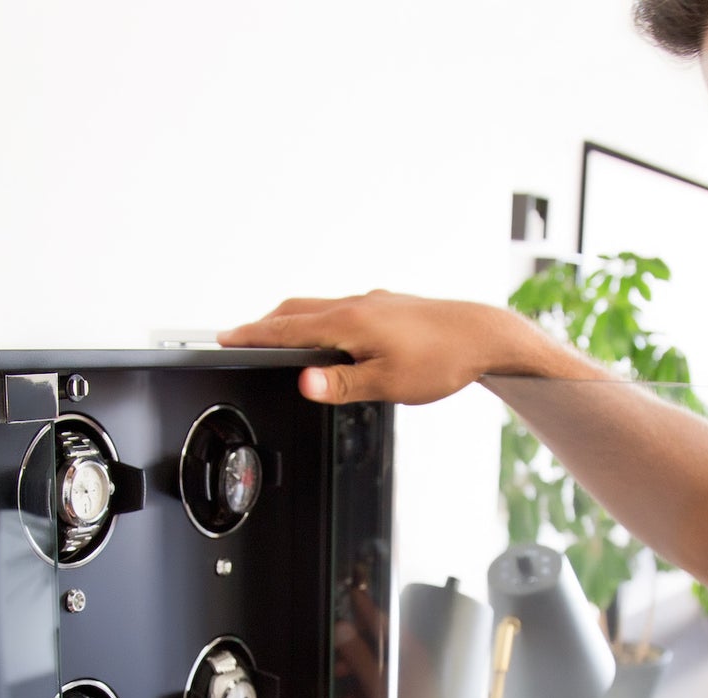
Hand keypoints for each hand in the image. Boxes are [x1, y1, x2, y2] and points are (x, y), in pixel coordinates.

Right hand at [218, 291, 547, 405]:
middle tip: (240, 337)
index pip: (287, 329)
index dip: (251, 335)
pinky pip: (340, 309)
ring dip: (291, 321)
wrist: (483, 336)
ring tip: (276, 336)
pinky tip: (328, 335)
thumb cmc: (442, 360)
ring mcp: (372, 303)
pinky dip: (318, 320)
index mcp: (349, 322)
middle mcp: (356, 305)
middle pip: (295, 311)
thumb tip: (304, 384)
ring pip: (318, 307)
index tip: (223, 338)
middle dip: (264, 325)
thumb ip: (342, 384)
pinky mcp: (387, 306)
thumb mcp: (389, 383)